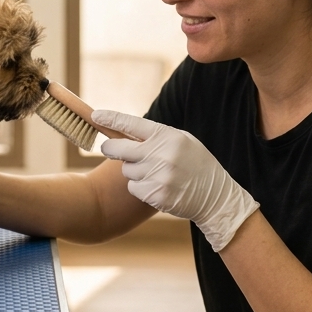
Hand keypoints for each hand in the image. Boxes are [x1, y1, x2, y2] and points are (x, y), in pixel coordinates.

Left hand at [93, 110, 258, 251]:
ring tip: (155, 172)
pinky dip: (141, 188)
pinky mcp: (156, 194)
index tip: (95, 116)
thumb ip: (156, 136)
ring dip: (134, 171)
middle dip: (110, 148)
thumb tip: (122, 132)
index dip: (111, 119)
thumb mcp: (182, 141)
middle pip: (118, 149)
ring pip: (127, 171)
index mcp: (167, 136)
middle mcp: (161, 154)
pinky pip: (134, 188)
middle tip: (108, 149)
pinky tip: (158, 186)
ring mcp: (158, 175)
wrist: (215, 195)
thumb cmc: (195, 163)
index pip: (132, 124)